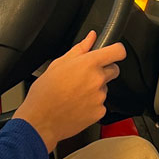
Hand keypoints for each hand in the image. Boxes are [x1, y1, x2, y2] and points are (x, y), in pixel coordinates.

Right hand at [13, 30, 125, 152]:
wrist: (40, 120)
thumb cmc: (45, 93)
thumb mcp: (58, 64)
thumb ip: (79, 49)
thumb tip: (90, 38)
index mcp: (88, 64)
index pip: (117, 51)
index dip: (117, 50)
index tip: (113, 52)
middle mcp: (97, 80)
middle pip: (114, 70)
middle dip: (104, 70)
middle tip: (86, 75)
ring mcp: (100, 97)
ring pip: (105, 88)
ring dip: (95, 88)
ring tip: (75, 93)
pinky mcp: (99, 112)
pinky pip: (101, 104)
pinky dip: (92, 104)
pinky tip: (77, 104)